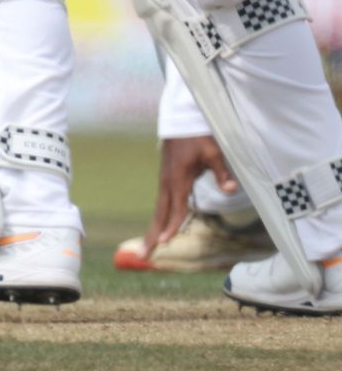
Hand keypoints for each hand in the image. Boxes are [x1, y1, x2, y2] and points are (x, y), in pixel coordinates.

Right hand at [144, 134, 235, 252]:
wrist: (182, 120)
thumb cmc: (199, 136)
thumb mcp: (213, 152)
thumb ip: (221, 173)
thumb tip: (231, 190)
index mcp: (178, 178)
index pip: (175, 206)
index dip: (172, 225)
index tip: (164, 242)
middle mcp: (167, 182)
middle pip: (160, 213)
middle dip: (152, 234)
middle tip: (143, 255)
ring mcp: (165, 181)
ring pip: (159, 209)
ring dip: (153, 228)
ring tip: (147, 247)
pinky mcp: (166, 179)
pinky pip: (162, 203)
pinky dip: (160, 217)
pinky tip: (160, 226)